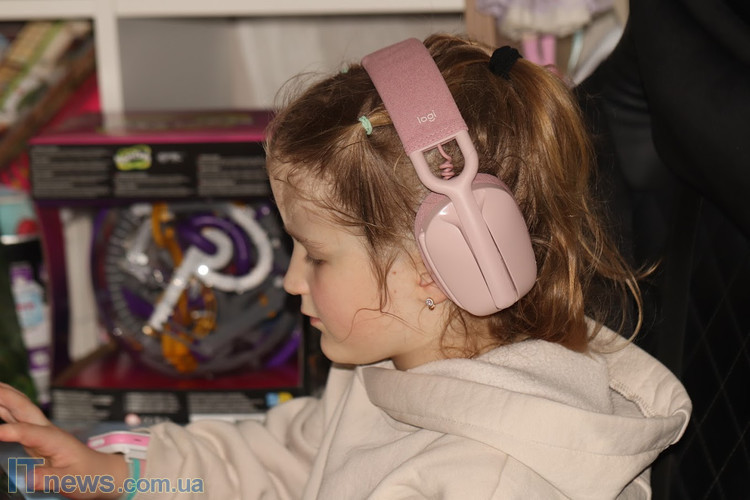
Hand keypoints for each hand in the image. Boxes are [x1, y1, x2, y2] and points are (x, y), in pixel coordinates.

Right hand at [0, 382, 128, 498]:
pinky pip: (18, 421)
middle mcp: (47, 431)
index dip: (10, 431)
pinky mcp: (37, 439)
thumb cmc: (90, 475)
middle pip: (24, 408)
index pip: (29, 432)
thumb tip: (29, 478)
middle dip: (6, 396)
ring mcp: (42, 433)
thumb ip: (50, 478)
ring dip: (5, 397)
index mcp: (55, 439)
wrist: (103, 472)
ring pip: (21, 410)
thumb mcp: (72, 480)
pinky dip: (6, 411)